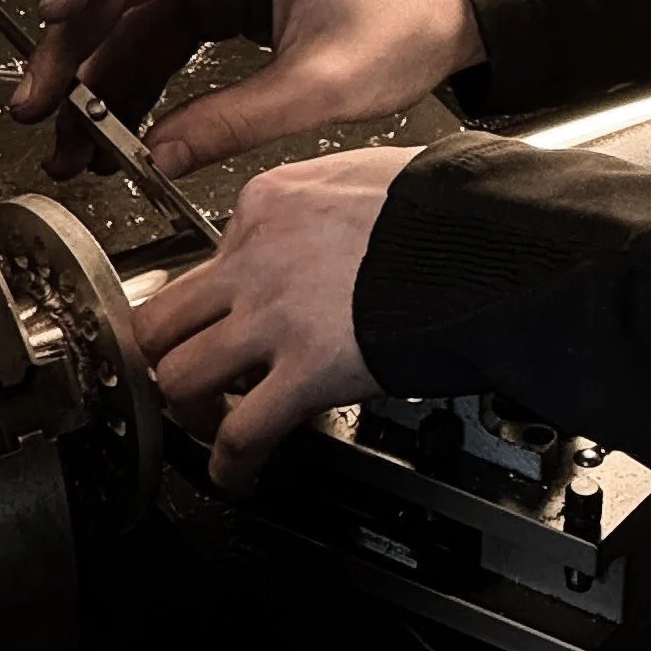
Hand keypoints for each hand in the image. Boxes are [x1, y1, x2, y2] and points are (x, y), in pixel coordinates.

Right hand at [8, 0, 484, 181]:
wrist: (460, 9)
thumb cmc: (411, 16)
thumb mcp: (322, 83)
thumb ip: (235, 121)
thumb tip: (162, 154)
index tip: (56, 15)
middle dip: (77, 47)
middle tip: (39, 105)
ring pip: (139, 14)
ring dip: (102, 76)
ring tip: (69, 140)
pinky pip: (169, 34)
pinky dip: (142, 78)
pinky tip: (117, 126)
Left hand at [136, 147, 417, 492]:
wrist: (490, 238)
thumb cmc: (449, 207)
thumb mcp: (367, 174)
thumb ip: (326, 202)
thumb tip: (333, 221)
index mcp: (270, 204)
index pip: (209, 256)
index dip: (216, 300)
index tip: (227, 320)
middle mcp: (257, 258)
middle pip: (161, 320)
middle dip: (165, 358)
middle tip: (187, 378)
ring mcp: (276, 317)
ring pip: (180, 376)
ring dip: (190, 412)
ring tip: (212, 427)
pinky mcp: (308, 371)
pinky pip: (242, 431)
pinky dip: (231, 465)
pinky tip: (239, 476)